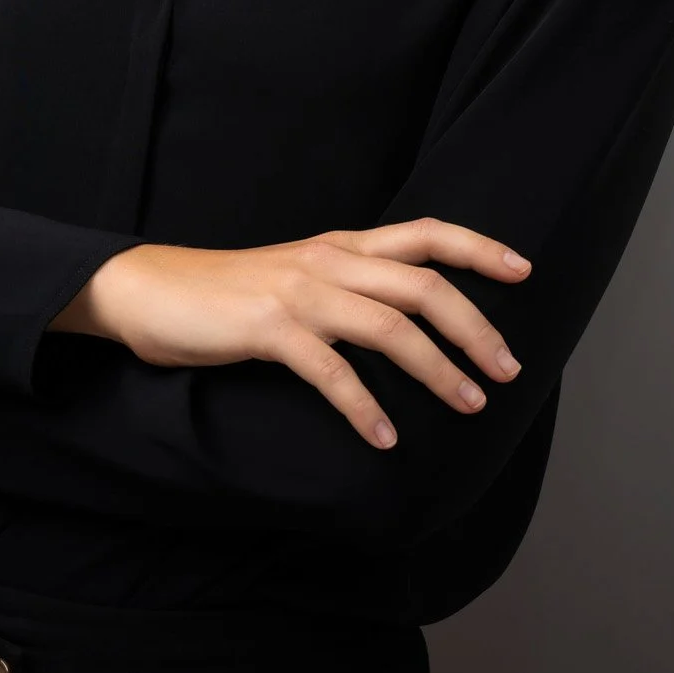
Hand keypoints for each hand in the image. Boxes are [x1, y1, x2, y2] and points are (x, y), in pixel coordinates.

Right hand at [51, 221, 530, 449]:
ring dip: (437, 369)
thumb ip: (348, 286)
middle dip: (476, 327)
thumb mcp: (297, 276)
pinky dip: (364, 407)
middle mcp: (328, 260)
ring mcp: (299, 292)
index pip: (426, 233)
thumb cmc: (226, 293)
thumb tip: (409, 321)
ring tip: (468, 405)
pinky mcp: (268, 329)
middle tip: (507, 371)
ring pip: (389, 326)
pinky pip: (331, 370)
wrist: (148, 290)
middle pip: (423, 285)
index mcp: (340, 245)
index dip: (479, 249)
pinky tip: (385, 439)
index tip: (525, 271)